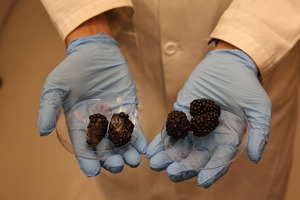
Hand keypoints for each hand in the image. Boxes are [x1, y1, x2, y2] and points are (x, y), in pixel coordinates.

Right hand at [38, 33, 147, 176]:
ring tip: (134, 161)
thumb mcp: (57, 85)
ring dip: (127, 152)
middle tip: (118, 165)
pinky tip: (143, 147)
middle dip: (111, 158)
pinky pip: (134, 126)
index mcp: (79, 121)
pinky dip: (139, 137)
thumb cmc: (74, 68)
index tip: (93, 171)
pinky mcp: (128, 108)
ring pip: (121, 140)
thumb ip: (50, 107)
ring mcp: (114, 116)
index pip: (82, 145)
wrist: (96, 51)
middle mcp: (97, 123)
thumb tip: (42, 131)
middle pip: (104, 147)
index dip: (87, 159)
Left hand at [147, 49, 270, 186]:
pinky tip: (152, 149)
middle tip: (171, 173)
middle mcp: (209, 136)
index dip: (212, 171)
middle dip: (184, 167)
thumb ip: (259, 132)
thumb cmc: (246, 85)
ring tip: (156, 164)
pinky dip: (161, 139)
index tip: (202, 182)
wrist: (227, 63)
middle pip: (196, 157)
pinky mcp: (181, 113)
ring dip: (168, 156)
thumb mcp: (259, 107)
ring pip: (180, 146)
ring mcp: (194, 125)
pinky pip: (170, 129)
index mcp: (228, 138)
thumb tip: (254, 158)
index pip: (220, 159)